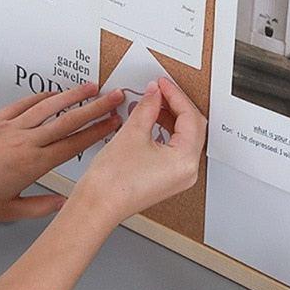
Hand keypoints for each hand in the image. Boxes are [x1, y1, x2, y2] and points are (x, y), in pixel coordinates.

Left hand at [0, 83, 122, 221]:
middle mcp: (24, 142)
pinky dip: (42, 97)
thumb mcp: (7, 211)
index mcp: (32, 164)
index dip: (98, 131)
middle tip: (115, 97)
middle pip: (69, 119)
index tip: (114, 122)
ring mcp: (10, 127)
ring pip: (49, 106)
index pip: (74, 143)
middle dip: (96, 106)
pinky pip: (25, 104)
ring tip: (92, 87)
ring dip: (73, 95)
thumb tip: (62, 204)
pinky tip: (54, 94)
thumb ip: (40, 207)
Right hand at [68, 77, 206, 225]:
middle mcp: (188, 171)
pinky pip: (175, 148)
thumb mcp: (132, 133)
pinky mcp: (169, 178)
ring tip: (152, 103)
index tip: (162, 84)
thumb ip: (148, 107)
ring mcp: (179, 176)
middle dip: (175, 105)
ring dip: (169, 117)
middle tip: (159, 90)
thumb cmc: (111, 183)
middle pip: (192, 127)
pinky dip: (165, 131)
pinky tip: (150, 120)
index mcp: (185, 160)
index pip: (190, 118)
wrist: (96, 206)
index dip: (175, 96)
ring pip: (184, 137)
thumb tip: (154, 93)